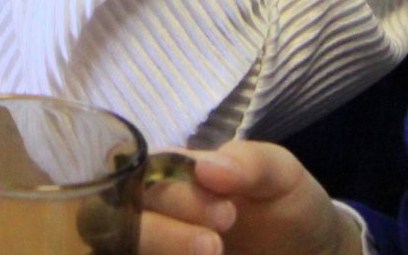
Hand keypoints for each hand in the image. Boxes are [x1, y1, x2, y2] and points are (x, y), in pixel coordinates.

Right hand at [140, 142, 364, 254]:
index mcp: (169, 174)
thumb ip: (249, 163)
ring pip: (124, 249)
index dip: (171, 196)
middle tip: (216, 244)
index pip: (137, 177)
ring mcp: (158, 245)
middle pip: (119, 222)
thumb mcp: (280, 174)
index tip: (225, 212)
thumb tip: (204, 168)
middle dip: (161, 235)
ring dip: (162, 250)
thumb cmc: (289, 204)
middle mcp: (153, 213)